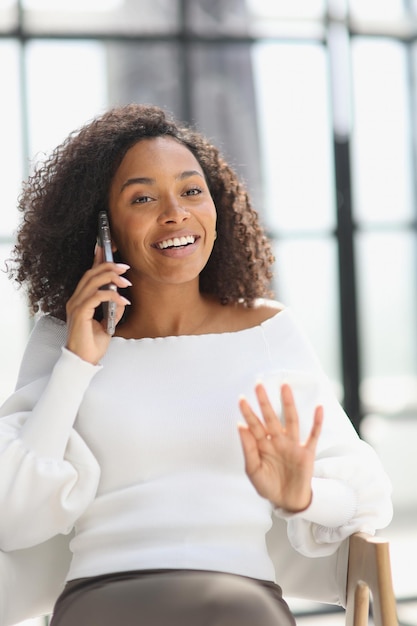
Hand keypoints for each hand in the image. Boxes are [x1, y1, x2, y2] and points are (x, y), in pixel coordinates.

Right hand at [65, 245, 130, 363]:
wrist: (84, 361)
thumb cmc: (93, 345)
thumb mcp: (108, 324)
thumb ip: (114, 310)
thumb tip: (123, 298)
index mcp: (80, 300)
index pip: (88, 276)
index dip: (97, 261)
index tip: (107, 249)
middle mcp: (75, 300)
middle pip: (90, 274)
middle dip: (108, 266)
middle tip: (125, 267)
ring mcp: (76, 305)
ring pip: (92, 281)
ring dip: (111, 278)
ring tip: (126, 280)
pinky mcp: (80, 313)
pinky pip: (96, 296)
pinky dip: (111, 295)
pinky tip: (123, 299)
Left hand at [238, 382, 322, 512]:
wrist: (288, 502)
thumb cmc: (268, 486)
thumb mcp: (253, 471)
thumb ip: (248, 449)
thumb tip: (240, 426)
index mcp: (263, 445)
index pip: (254, 425)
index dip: (247, 412)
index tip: (241, 398)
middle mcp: (277, 441)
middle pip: (270, 417)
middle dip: (264, 401)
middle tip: (258, 384)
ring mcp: (293, 445)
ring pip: (291, 421)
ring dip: (288, 404)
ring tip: (285, 387)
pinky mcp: (307, 453)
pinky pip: (313, 435)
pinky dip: (317, 422)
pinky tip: (319, 409)